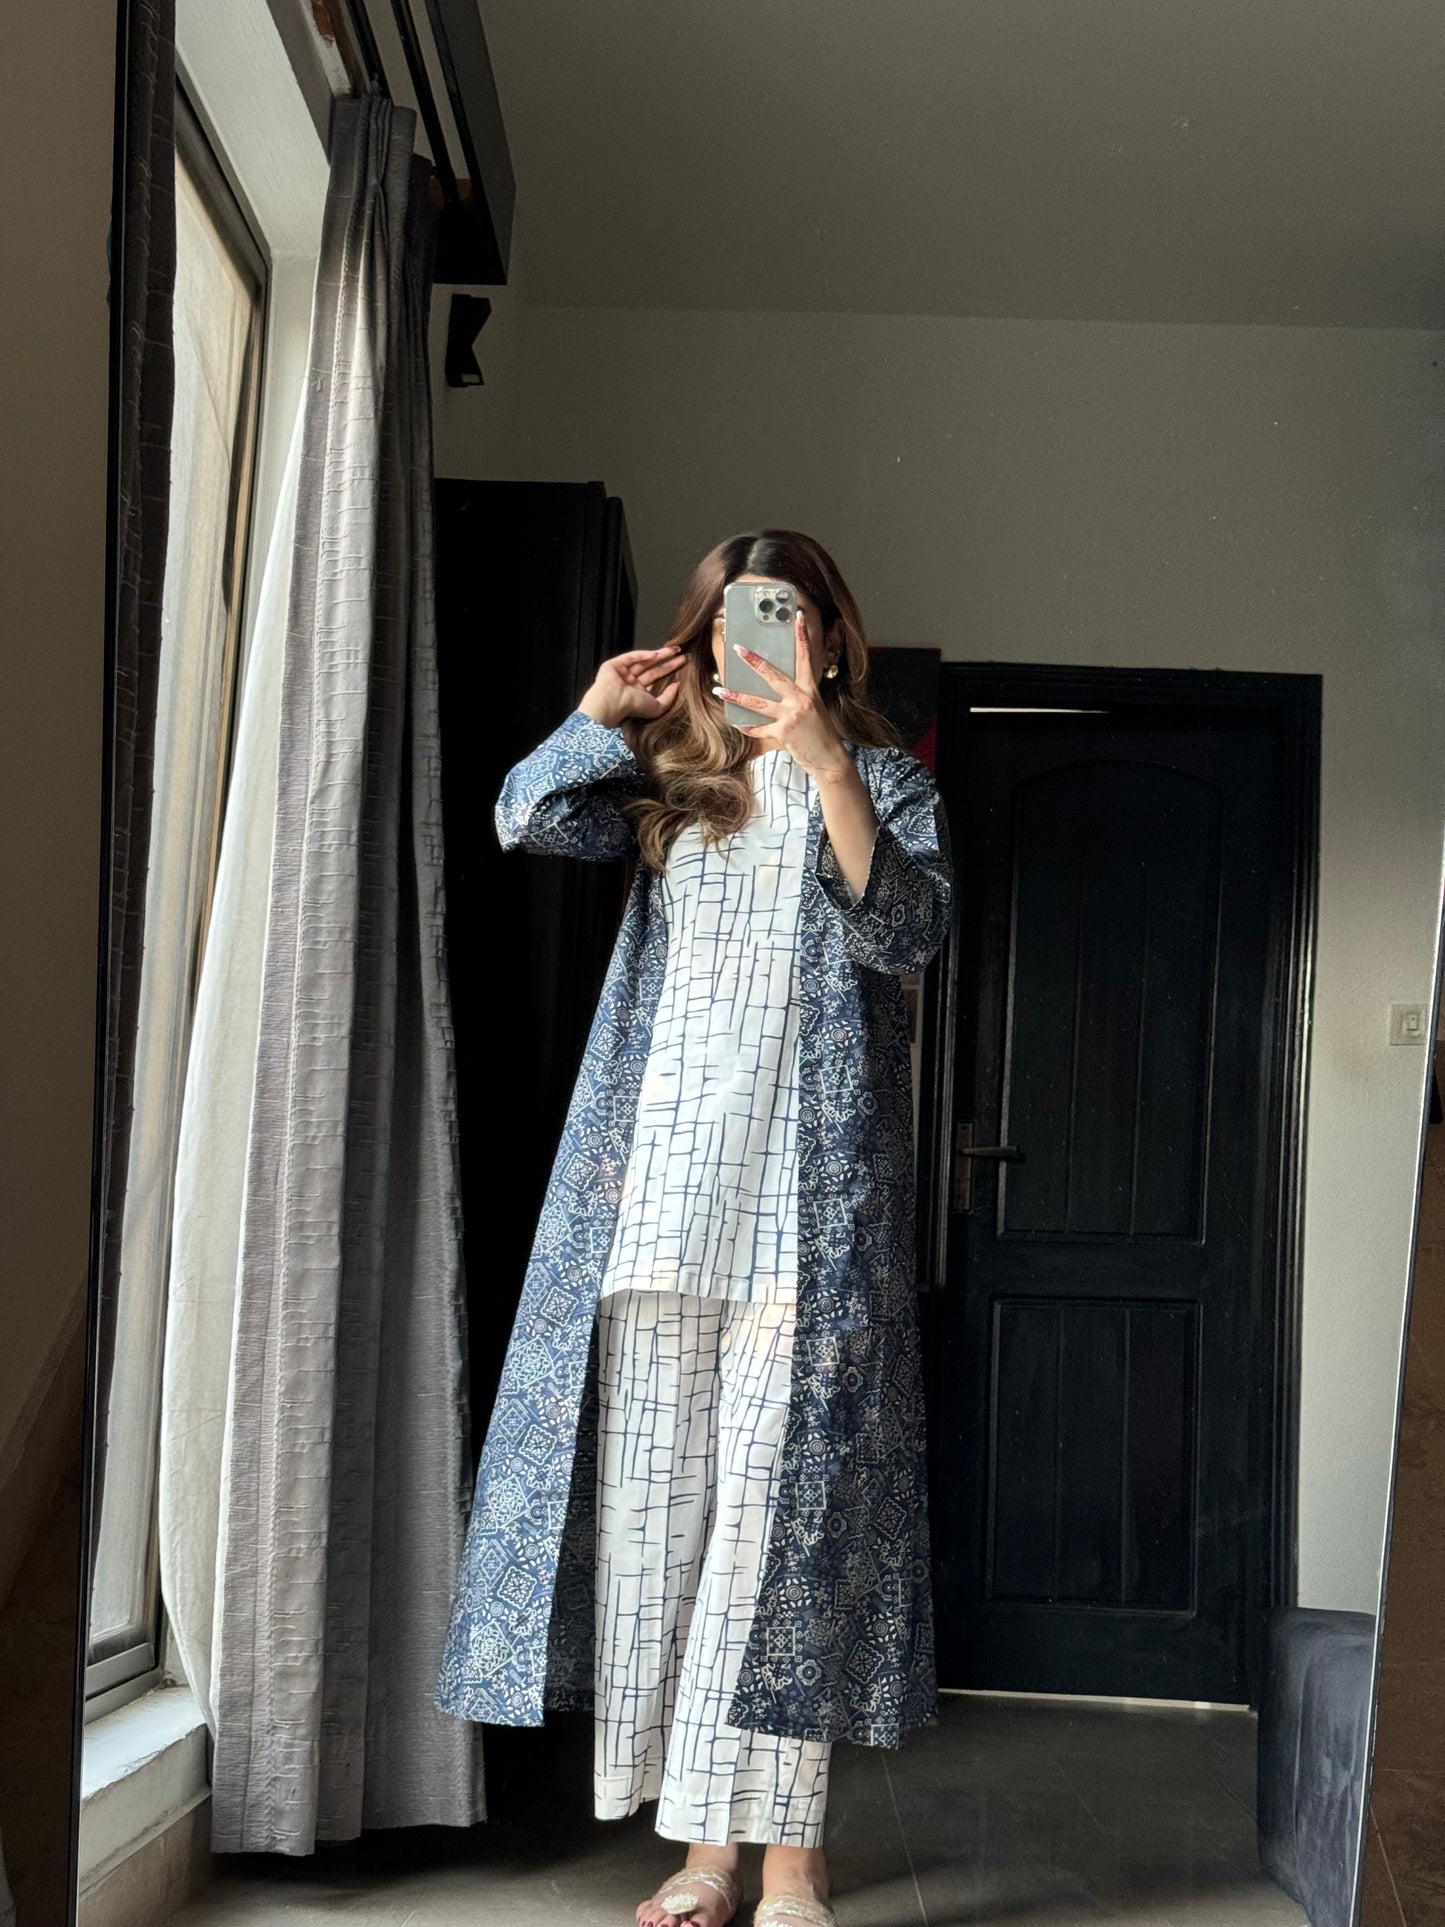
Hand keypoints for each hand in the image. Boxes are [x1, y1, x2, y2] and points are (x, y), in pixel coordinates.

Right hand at [578, 646, 681, 727]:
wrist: (612, 703)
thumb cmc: (631, 708)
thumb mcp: (657, 707)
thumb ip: (669, 697)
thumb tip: (677, 685)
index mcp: (639, 693)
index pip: (657, 679)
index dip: (671, 672)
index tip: (684, 665)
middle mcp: (631, 683)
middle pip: (653, 669)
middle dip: (669, 661)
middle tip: (684, 655)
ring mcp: (622, 673)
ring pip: (644, 661)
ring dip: (660, 655)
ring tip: (675, 650)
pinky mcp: (614, 665)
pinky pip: (631, 657)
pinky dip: (643, 655)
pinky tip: (656, 654)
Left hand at [718, 611, 851, 780]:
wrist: (829, 759)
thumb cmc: (820, 733)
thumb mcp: (813, 708)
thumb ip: (797, 696)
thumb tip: (774, 687)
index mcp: (810, 689)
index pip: (805, 657)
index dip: (801, 636)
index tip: (796, 616)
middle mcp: (801, 699)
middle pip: (773, 675)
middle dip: (754, 661)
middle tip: (738, 648)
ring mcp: (792, 715)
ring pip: (759, 702)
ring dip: (737, 696)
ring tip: (721, 690)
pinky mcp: (784, 733)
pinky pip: (760, 729)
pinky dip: (749, 728)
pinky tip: (739, 725)